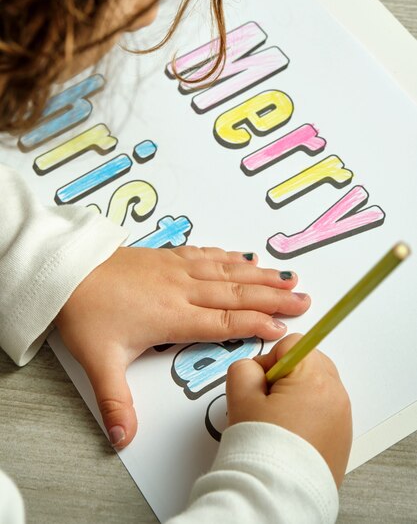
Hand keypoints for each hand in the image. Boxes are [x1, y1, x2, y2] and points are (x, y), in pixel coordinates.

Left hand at [55, 246, 309, 448]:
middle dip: (273, 298)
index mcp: (173, 315)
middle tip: (303, 299)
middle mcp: (183, 289)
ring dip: (260, 275)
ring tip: (287, 276)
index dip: (256, 325)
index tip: (284, 329)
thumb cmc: (87, 311)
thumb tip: (123, 438)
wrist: (69, 271)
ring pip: (228, 271)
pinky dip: (231, 256)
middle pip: (237, 294)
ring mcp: (178, 269)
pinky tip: (245, 257)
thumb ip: (116, 401)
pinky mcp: (169, 257)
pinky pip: (208, 254)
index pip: (224, 323)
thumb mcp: (99, 361)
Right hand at [226, 334, 351, 486]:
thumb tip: (253, 367)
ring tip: (276, 421)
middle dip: (286, 374)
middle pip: (308, 362)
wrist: (277, 496)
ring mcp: (343, 417)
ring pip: (316, 386)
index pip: (292, 344)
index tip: (261, 381)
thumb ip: (243, 367)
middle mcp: (336, 395)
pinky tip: (289, 433)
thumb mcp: (240, 396)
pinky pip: (325, 410)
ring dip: (297, 394)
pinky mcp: (343, 437)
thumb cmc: (263, 449)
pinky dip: (308, 414)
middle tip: (266, 400)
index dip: (269, 359)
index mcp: (315, 379)